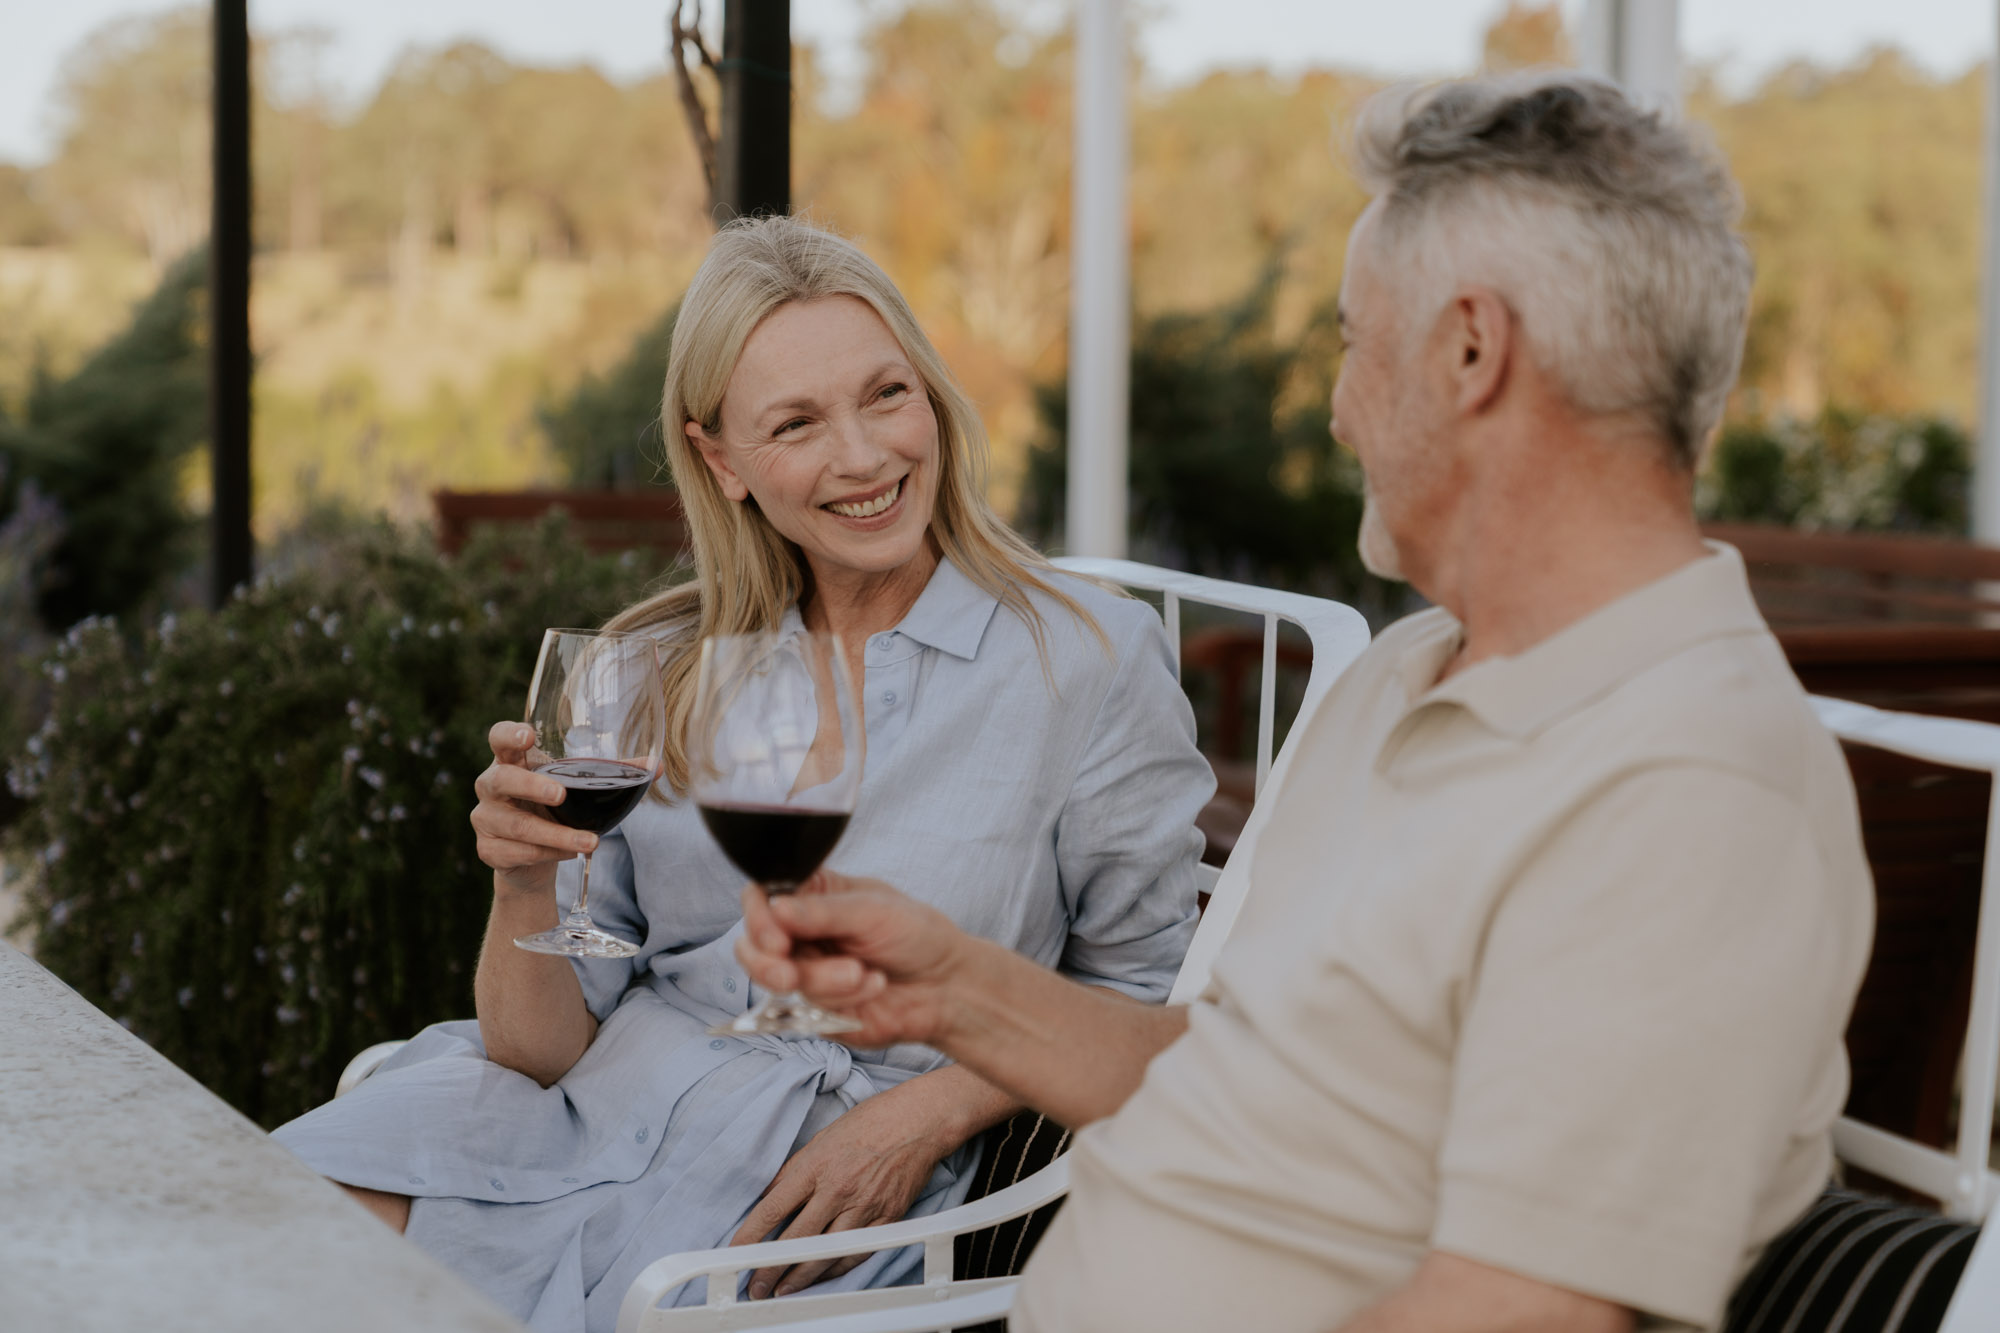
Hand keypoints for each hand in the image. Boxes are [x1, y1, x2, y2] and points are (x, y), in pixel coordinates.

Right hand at [470, 721, 597, 896]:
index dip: (508, 734)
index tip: (528, 735)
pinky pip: (518, 852)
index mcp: (512, 761)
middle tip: (560, 795)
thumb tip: (657, 767)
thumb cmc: (553, 808)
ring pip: (517, 825)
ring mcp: (485, 818)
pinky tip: (568, 854)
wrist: (531, 857)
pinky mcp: (488, 850)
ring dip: (556, 834)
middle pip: (501, 779)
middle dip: (531, 786)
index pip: (498, 738)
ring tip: (590, 841)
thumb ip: (612, 773)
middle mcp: (491, 786)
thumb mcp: (576, 786)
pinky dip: (548, 854)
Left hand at [729, 1081, 960, 1297]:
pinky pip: (857, 1253)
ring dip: (800, 1277)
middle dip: (771, 1268)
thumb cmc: (868, 1124)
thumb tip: (768, 1196)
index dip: (750, 1236)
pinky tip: (821, 1276)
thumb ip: (793, 1171)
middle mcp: (837, 1189)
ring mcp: (863, 1206)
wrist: (916, 1121)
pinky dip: (836, 1269)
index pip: (773, 1209)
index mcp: (816, 1166)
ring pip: (826, 1254)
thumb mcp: (820, 1140)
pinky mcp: (886, 1218)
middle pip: (796, 1240)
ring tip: (782, 1289)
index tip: (736, 1253)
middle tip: (756, 1285)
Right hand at [734, 871, 972, 1048]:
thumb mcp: (874, 911)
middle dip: (768, 964)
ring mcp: (807, 970)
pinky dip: (841, 999)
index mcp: (813, 895)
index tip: (776, 938)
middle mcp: (801, 932)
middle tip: (791, 975)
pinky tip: (873, 986)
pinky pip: (806, 1009)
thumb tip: (776, 908)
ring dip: (822, 980)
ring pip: (780, 980)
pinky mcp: (816, 1008)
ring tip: (863, 973)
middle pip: (753, 946)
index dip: (757, 917)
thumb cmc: (918, 936)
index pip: (761, 897)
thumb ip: (823, 912)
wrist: (947, 986)